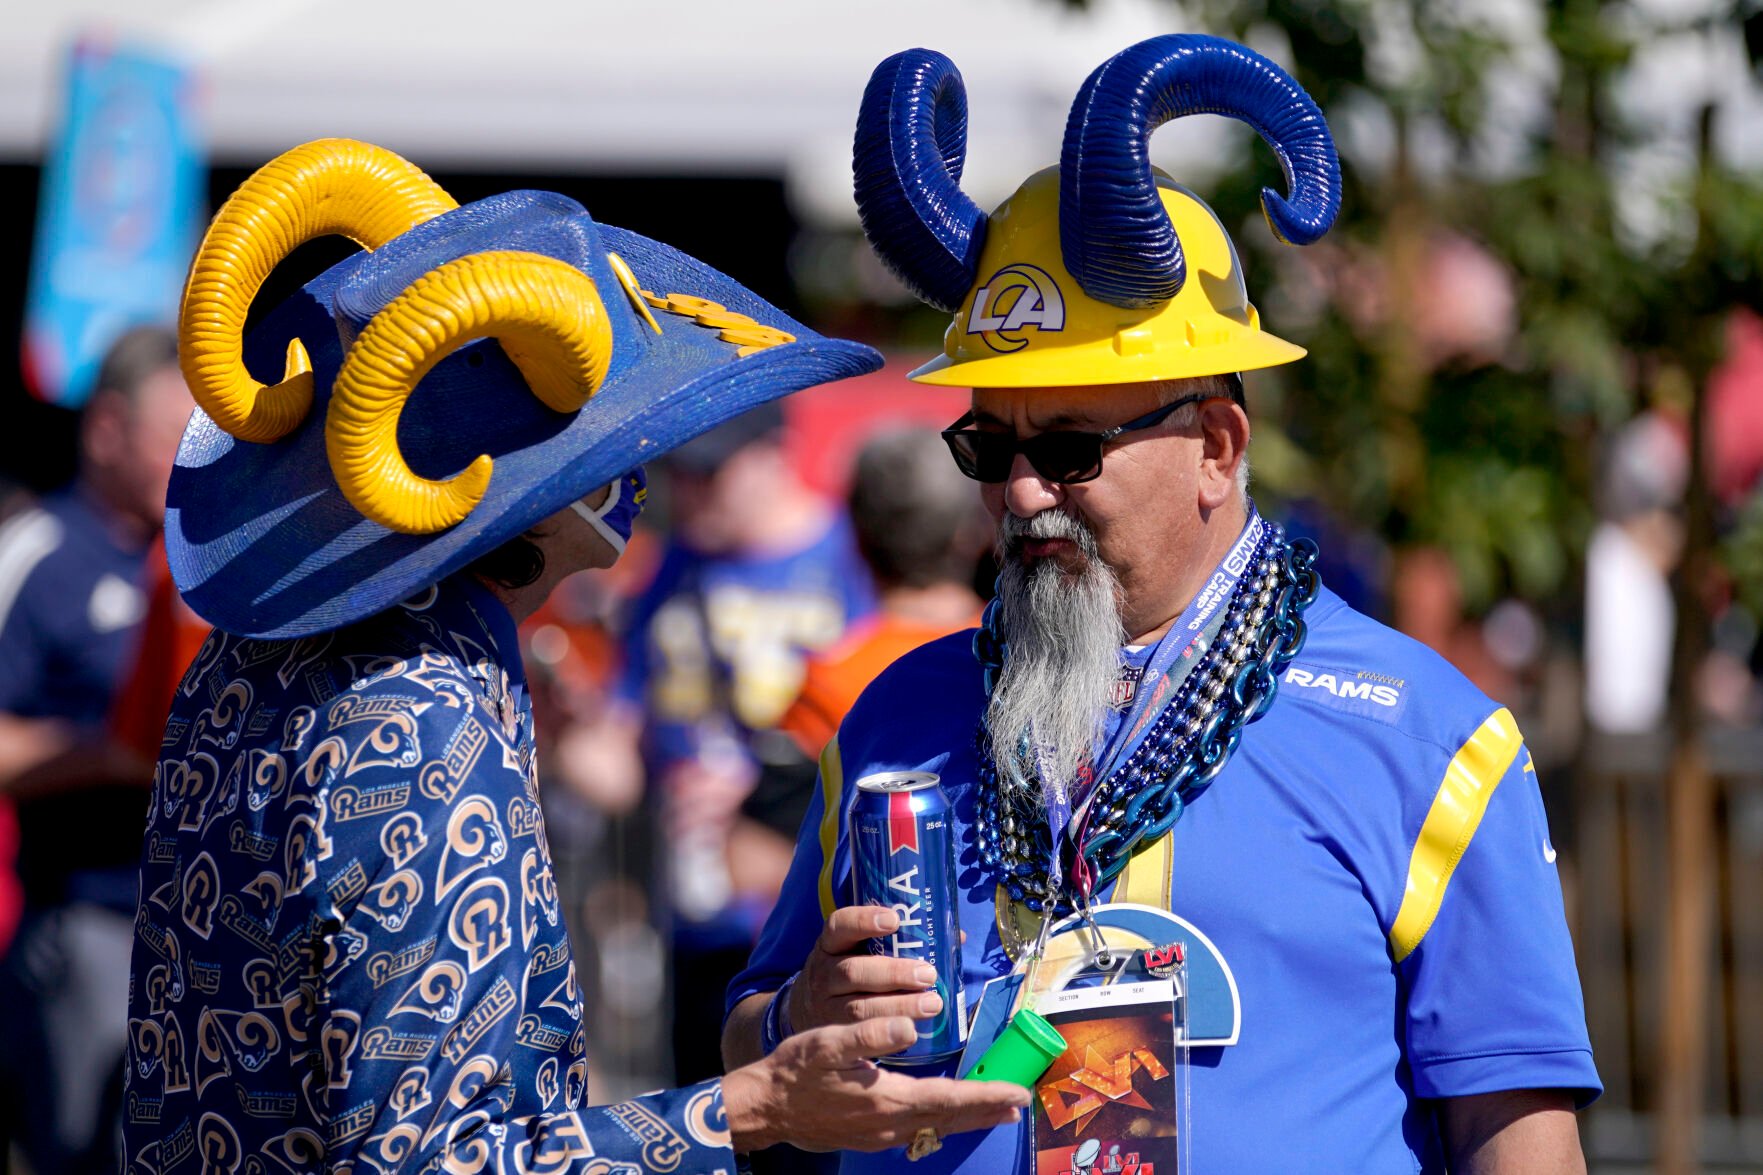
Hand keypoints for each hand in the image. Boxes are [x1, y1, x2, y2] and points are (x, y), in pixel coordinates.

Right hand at [721, 1017, 1028, 1152]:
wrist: (764, 1108)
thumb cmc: (795, 1072)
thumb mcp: (828, 1044)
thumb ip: (870, 1035)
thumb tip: (910, 1025)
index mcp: (888, 1100)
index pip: (950, 1098)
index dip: (986, 1094)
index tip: (1017, 1093)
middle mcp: (890, 1125)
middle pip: (950, 1118)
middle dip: (986, 1110)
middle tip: (1018, 1103)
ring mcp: (880, 1135)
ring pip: (936, 1127)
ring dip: (967, 1117)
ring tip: (993, 1109)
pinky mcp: (869, 1136)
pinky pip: (918, 1130)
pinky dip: (941, 1121)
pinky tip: (945, 1114)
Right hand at [788, 905, 942, 1032]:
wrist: (804, 1011)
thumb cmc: (847, 972)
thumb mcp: (857, 951)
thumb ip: (899, 942)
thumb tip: (956, 936)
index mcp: (830, 945)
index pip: (839, 926)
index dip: (864, 920)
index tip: (894, 920)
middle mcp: (823, 973)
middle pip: (853, 970)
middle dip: (894, 973)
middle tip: (928, 975)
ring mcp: (825, 1006)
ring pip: (858, 1008)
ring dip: (898, 1007)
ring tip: (932, 1005)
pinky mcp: (833, 1036)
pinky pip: (859, 1037)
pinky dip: (887, 1037)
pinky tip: (913, 1035)